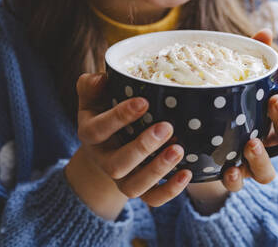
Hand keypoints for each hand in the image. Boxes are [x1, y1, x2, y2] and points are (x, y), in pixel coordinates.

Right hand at [65, 73, 191, 220]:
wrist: (106, 144)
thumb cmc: (104, 110)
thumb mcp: (94, 97)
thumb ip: (92, 86)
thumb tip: (102, 78)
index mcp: (90, 134)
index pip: (98, 129)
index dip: (119, 117)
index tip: (144, 101)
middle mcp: (103, 160)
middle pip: (116, 165)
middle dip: (142, 147)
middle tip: (166, 127)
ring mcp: (120, 178)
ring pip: (133, 186)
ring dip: (157, 170)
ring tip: (179, 150)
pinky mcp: (138, 189)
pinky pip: (151, 199)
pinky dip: (169, 191)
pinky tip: (186, 173)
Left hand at [186, 29, 277, 214]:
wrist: (206, 144)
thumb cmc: (230, 105)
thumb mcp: (238, 82)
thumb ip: (251, 59)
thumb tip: (264, 31)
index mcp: (275, 114)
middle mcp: (270, 139)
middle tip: (275, 100)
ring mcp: (254, 161)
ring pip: (269, 168)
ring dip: (263, 157)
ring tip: (251, 143)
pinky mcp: (235, 175)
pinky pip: (240, 184)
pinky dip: (236, 180)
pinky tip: (228, 170)